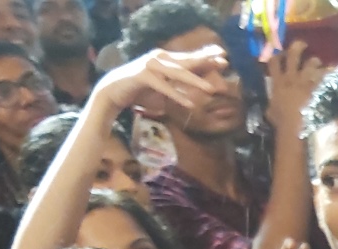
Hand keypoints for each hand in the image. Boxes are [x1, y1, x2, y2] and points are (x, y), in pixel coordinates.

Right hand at [95, 46, 223, 113]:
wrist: (113, 90)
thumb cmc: (141, 89)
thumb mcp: (163, 84)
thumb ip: (178, 82)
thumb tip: (199, 84)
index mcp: (165, 58)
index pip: (189, 57)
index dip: (206, 56)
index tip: (223, 55)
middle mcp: (159, 58)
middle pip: (187, 61)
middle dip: (206, 61)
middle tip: (224, 61)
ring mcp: (151, 65)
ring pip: (177, 74)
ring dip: (195, 81)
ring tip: (211, 89)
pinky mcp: (143, 76)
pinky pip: (164, 87)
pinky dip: (176, 95)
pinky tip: (189, 104)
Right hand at [266, 41, 325, 135]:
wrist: (294, 127)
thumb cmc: (280, 122)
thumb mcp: (271, 112)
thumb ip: (271, 105)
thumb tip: (270, 107)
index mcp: (277, 82)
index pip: (273, 62)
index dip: (276, 55)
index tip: (279, 54)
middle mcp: (291, 77)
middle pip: (292, 55)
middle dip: (297, 47)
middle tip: (303, 44)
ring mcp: (305, 81)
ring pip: (311, 63)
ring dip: (315, 61)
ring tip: (318, 63)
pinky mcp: (317, 88)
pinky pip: (324, 76)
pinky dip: (328, 73)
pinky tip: (331, 73)